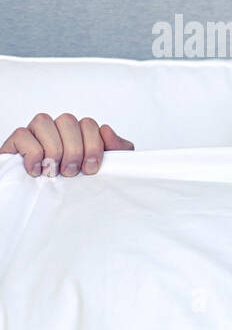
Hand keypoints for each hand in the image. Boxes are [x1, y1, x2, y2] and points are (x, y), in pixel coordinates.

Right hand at [1, 113, 134, 176]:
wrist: (52, 210)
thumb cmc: (79, 186)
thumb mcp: (106, 169)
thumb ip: (117, 150)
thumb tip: (106, 130)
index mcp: (78, 134)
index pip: (88, 124)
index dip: (93, 145)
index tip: (91, 169)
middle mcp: (56, 130)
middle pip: (67, 120)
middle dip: (74, 149)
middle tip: (72, 172)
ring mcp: (35, 134)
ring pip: (44, 121)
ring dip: (54, 149)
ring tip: (54, 171)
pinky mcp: (15, 143)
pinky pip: (22, 134)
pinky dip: (33, 154)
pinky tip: (37, 171)